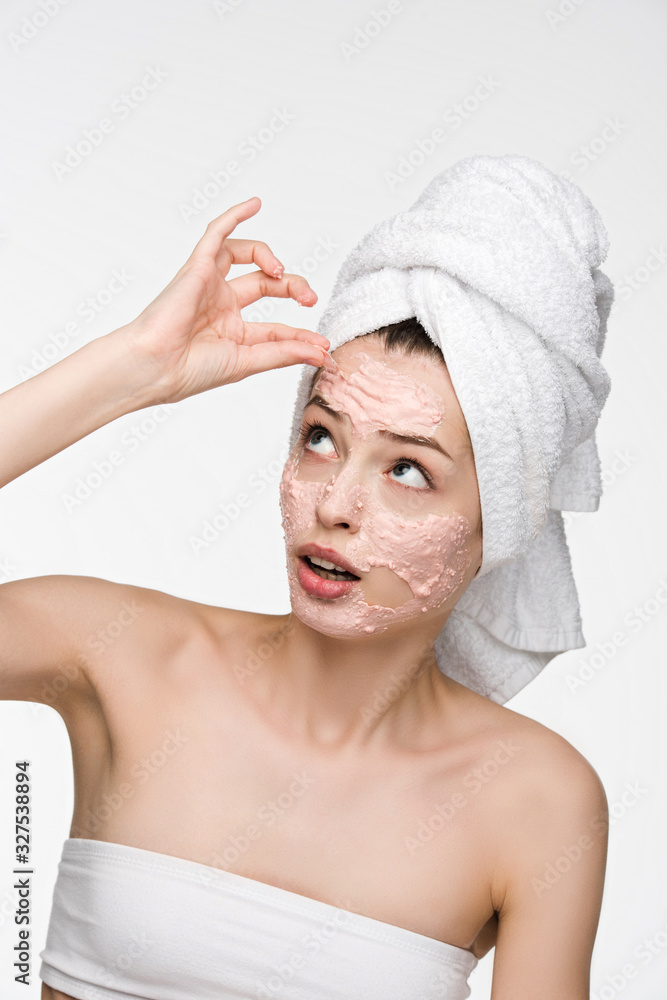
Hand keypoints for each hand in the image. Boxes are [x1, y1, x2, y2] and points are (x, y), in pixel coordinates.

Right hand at [117, 196, 333, 403]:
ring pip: (245, 255)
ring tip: (281, 273)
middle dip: (293, 287)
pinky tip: (254, 203)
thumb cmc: (190, 370)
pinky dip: (234, 216)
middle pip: (266, 283)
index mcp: (232, 331)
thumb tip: (321, 353)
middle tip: (309, 298)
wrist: (156, 367)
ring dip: (269, 257)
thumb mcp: (248, 362)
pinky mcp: (197, 268)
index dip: (301, 334)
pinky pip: (216, 234)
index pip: (276, 326)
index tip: (322, 345)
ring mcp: (209, 284)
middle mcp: (222, 305)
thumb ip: (284, 353)